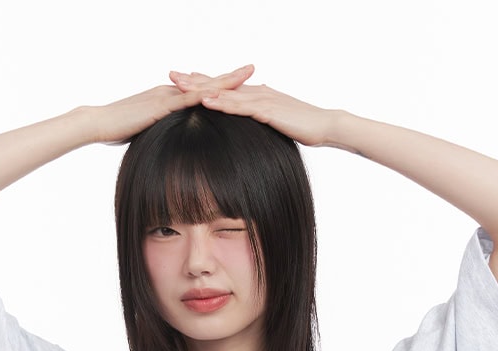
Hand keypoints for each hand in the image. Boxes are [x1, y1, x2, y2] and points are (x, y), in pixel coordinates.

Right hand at [89, 66, 256, 145]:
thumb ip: (162, 129)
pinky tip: (220, 95)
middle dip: (230, 76)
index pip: (200, 89)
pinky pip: (186, 100)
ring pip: (201, 87)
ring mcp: (166, 96)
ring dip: (224, 81)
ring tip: (246, 74)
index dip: (221, 85)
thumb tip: (172, 139)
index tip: (240, 81)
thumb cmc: (119, 129)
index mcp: (170, 97)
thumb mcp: (147, 129)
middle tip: (252, 67)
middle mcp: (171, 91)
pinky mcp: (160, 106)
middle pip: (206, 82)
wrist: (99, 122)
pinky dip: (204, 96)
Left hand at [168, 67, 336, 147]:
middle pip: (221, 84)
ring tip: (181, 85)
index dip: (203, 82)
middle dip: (195, 80)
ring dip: (203, 88)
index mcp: (257, 95)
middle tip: (172, 75)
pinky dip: (223, 103)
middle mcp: (256, 92)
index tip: (182, 81)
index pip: (226, 87)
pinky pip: (241, 106)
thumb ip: (261, 120)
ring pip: (227, 92)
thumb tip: (250, 125)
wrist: (325, 125)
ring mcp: (262, 100)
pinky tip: (207, 101)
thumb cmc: (303, 127)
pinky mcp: (268, 111)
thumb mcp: (276, 123)